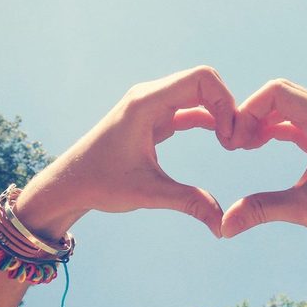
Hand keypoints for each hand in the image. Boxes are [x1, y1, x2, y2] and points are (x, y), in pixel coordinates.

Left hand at [15, 66, 235, 238]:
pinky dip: (208, 119)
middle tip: (235, 142)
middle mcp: (149, 96)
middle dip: (226, 108)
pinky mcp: (153, 117)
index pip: (200, 79)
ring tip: (230, 142)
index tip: (229, 137)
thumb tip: (223, 227)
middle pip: (203, 83)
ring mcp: (151, 105)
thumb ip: (189, 203)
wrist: (70, 184)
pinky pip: (189, 109)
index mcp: (146, 103)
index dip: (225, 103)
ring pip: (198, 95)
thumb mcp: (148, 193)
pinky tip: (220, 138)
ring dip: (219, 113)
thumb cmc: (100, 183)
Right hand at [222, 79, 306, 270]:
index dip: (249, 110)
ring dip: (265, 121)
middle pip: (283, 95)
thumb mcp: (305, 209)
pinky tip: (262, 143)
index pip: (278, 92)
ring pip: (291, 110)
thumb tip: (224, 226)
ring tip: (245, 144)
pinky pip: (301, 125)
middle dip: (254, 114)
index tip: (235, 140)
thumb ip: (262, 209)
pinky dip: (278, 130)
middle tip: (236, 142)